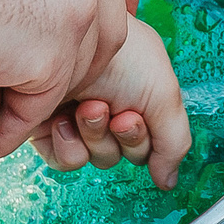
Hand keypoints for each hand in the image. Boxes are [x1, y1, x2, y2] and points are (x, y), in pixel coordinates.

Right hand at [0, 0, 152, 163]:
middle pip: (107, 14)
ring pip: (78, 68)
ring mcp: (74, 5)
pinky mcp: (49, 56)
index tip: (106, 7)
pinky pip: (37, 107)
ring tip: (0, 117)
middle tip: (46, 81)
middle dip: (83, 52)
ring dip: (40, 95)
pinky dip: (8, 131)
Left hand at [30, 18, 192, 187]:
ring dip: (94, 136)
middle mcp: (113, 110)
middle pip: (125, 156)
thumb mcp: (163, 93)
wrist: (70, 40)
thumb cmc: (120, 54)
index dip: (143, 138)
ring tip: (85, 106)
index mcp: (142, 99)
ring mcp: (80, 121)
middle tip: (111, 110)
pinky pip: (67, 161)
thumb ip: (174, 142)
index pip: (153, 146)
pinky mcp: (49, 130)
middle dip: (120, 137)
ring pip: (97, 160)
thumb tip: (168, 183)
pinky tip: (62, 118)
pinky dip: (68, 144)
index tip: (132, 114)